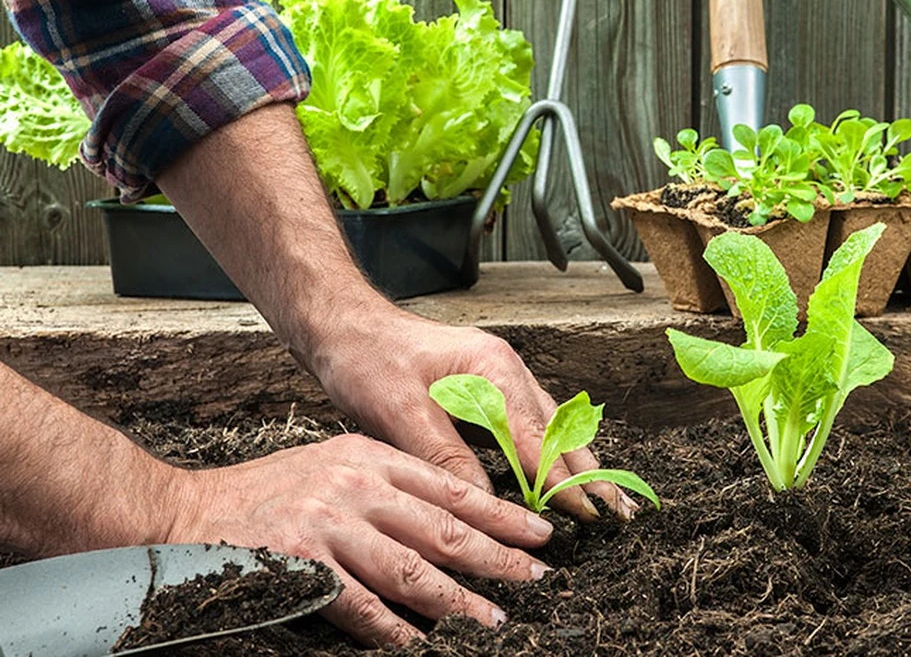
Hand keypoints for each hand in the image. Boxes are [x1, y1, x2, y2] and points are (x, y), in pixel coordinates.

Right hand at [168, 432, 552, 645]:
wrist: (188, 512)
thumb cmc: (269, 492)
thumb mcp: (334, 464)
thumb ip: (387, 485)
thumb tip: (448, 521)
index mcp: (369, 457)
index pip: (450, 486)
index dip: (499, 513)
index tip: (537, 532)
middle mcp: (355, 486)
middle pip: (442, 527)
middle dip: (496, 556)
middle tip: (536, 577)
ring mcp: (328, 526)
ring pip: (411, 569)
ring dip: (457, 600)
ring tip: (493, 619)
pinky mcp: (300, 566)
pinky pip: (360, 606)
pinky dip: (394, 628)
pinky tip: (419, 643)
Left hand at [311, 299, 637, 521]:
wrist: (345, 326)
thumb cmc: (367, 359)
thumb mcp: (398, 411)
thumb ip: (444, 456)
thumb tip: (483, 503)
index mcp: (492, 369)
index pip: (537, 438)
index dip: (563, 480)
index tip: (587, 514)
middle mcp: (505, 370)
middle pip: (559, 429)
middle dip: (589, 472)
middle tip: (619, 513)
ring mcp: (500, 376)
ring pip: (551, 425)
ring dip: (576, 463)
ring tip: (604, 499)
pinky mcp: (487, 386)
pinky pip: (531, 423)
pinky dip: (551, 451)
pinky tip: (561, 473)